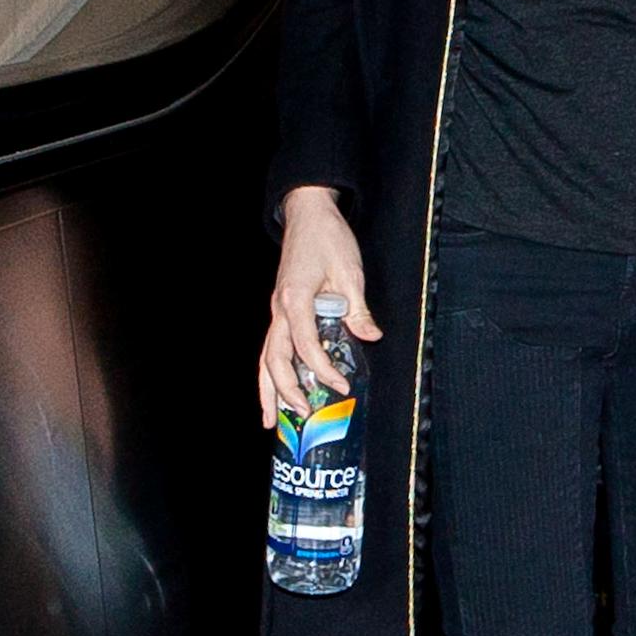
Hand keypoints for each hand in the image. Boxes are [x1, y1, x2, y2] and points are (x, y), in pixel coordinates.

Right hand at [259, 186, 381, 428]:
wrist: (307, 215)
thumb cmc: (328, 238)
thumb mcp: (351, 270)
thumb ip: (357, 307)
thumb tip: (370, 335)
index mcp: (295, 298)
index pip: (305, 343)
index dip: (322, 368)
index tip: (341, 384)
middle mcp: (279, 308)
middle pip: (274, 358)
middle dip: (286, 390)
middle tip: (305, 414)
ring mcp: (276, 310)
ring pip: (265, 357)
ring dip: (268, 389)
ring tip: (271, 420)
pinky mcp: (280, 311)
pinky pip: (271, 348)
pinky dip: (270, 373)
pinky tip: (275, 392)